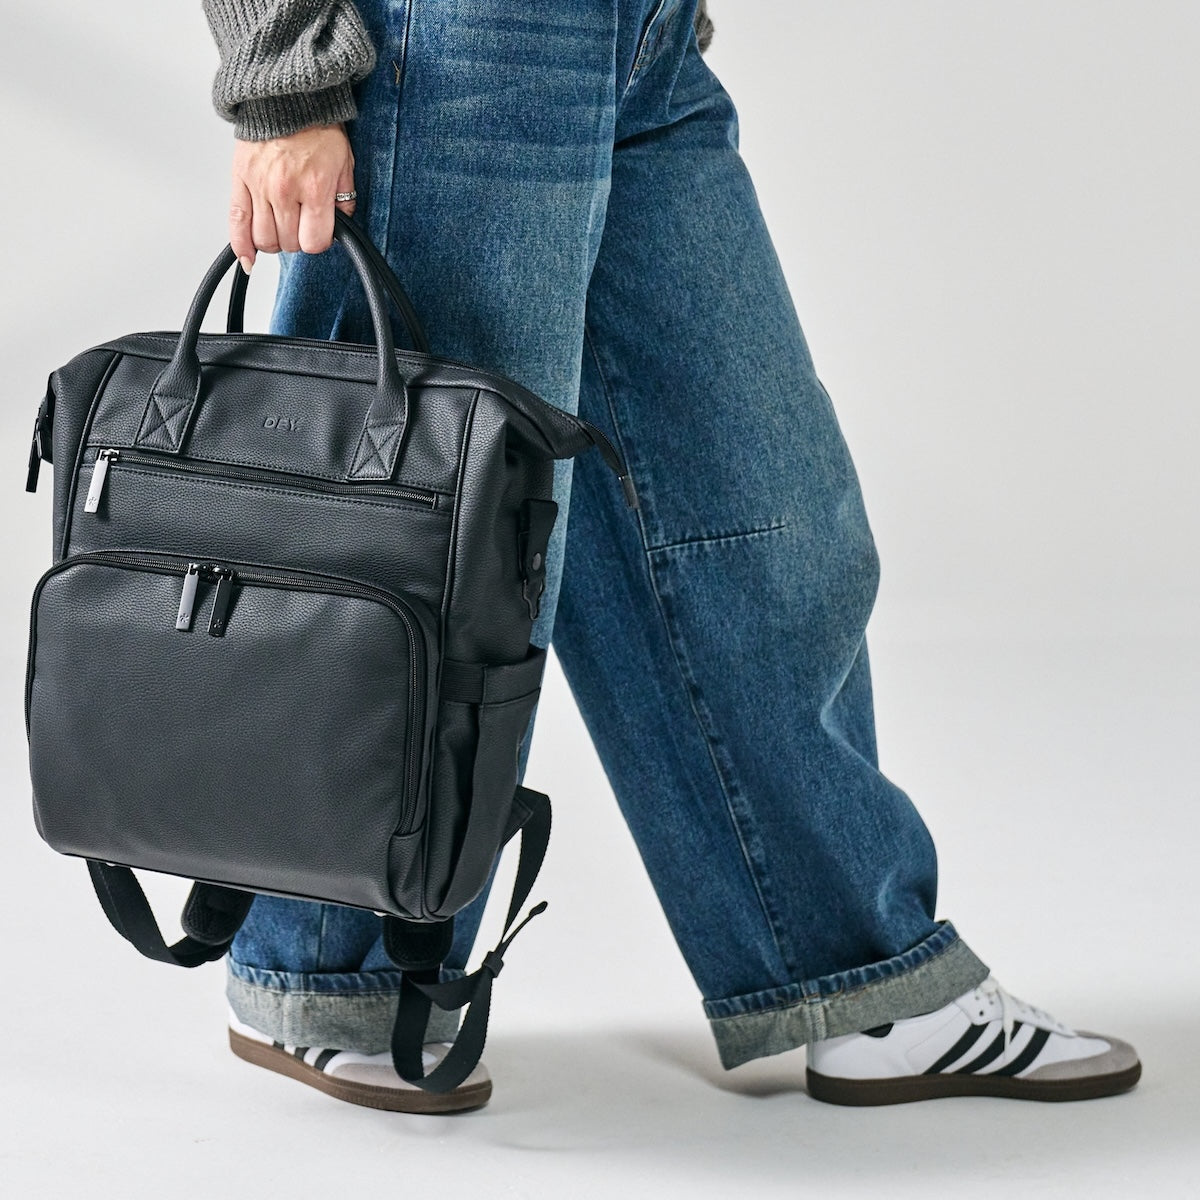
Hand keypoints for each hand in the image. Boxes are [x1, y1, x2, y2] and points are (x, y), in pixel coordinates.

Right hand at [229, 123, 355, 271]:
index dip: (319, 242)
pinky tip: (248, 258)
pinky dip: (241, 245)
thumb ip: (345, 199)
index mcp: (314, 188)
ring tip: (282, 227)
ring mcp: (259, 186)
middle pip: (289, 244)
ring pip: (264, 239)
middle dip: (298, 240)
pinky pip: (236, 222)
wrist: (288, 96)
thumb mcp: (345, 164)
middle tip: (301, 224)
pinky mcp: (239, 179)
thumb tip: (340, 226)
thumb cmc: (317, 127)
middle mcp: (284, 190)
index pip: (314, 242)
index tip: (320, 232)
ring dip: (275, 241)